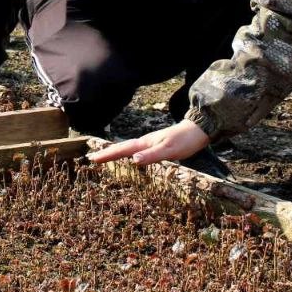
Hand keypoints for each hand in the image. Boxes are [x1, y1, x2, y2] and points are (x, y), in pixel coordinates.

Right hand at [87, 120, 210, 165]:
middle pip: (122, 148)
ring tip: (104, 158)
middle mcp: (145, 142)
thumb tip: (132, 161)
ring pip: (128, 149)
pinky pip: (136, 150)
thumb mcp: (169, 150)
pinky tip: (129, 157)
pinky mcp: (156, 146)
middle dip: (107, 153)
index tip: (93, 159)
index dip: (108, 155)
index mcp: (145, 143)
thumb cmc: (185, 141)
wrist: (198, 131)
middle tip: (92, 159)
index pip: (122, 150)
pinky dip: (127, 153)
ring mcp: (150, 143)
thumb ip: (152, 156)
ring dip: (115, 153)